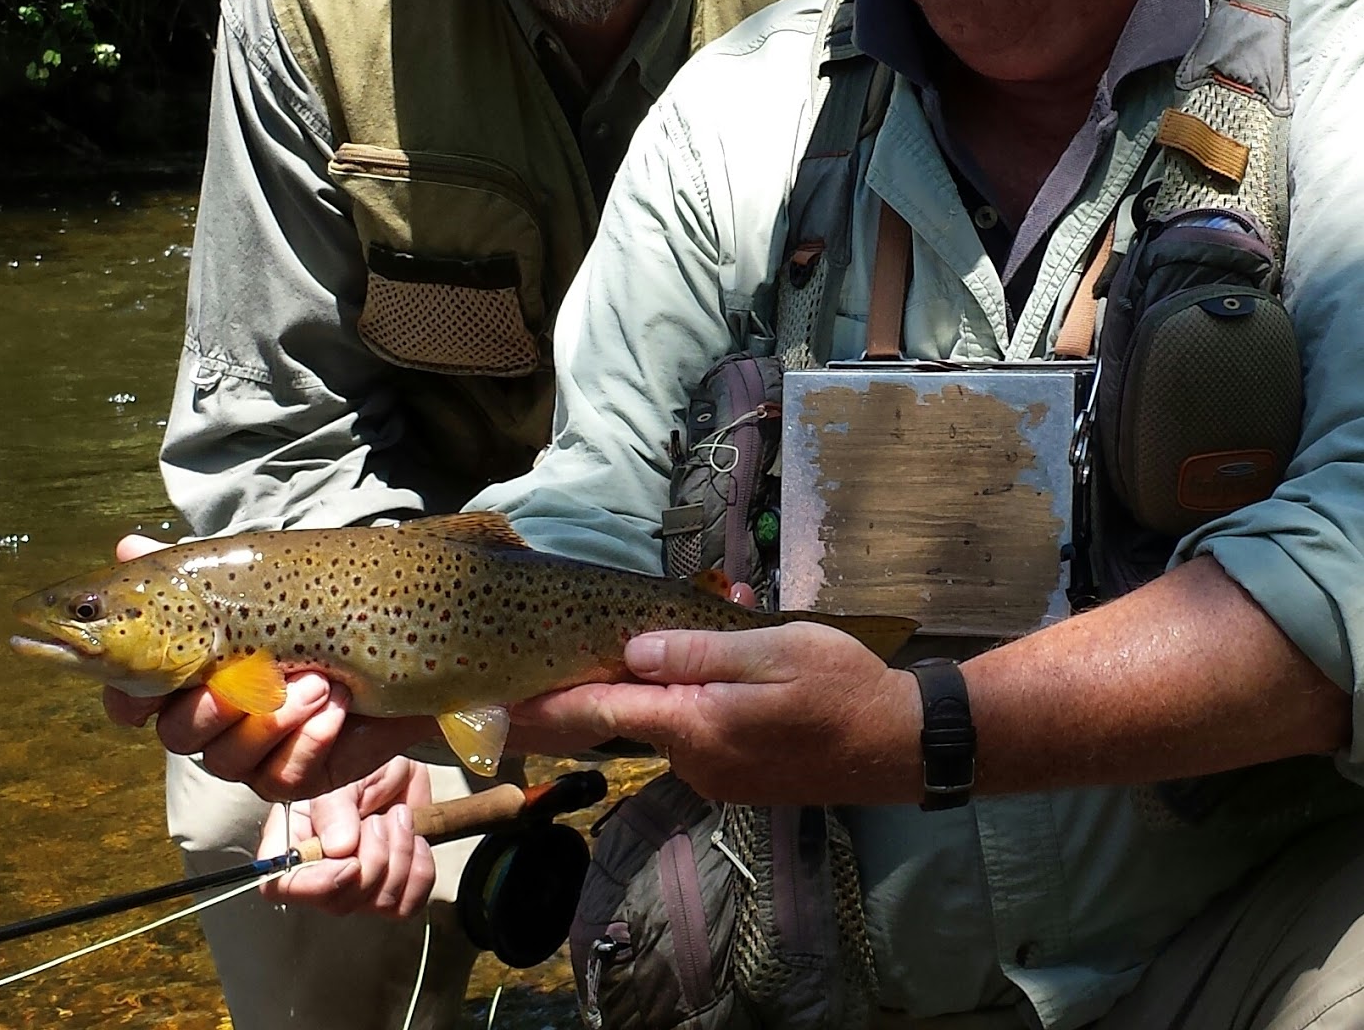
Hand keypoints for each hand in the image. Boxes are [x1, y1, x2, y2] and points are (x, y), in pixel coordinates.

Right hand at [101, 533, 441, 800]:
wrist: (414, 631)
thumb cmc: (330, 604)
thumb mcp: (265, 579)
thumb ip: (194, 570)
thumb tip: (127, 542)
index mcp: (196, 669)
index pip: (134, 698)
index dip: (129, 698)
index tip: (143, 692)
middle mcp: (218, 716)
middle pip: (177, 734)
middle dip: (211, 706)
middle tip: (258, 673)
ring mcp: (258, 749)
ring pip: (228, 759)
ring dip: (273, 719)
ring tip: (320, 681)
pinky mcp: (302, 771)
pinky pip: (284, 777)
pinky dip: (309, 740)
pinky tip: (337, 705)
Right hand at [256, 757, 436, 917]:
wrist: (401, 765)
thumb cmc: (362, 761)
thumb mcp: (343, 774)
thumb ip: (335, 808)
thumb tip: (338, 848)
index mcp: (294, 839)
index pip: (283, 885)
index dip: (316, 884)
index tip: (351, 863)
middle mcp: (321, 869)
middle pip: (338, 901)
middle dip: (373, 858)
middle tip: (379, 819)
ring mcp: (357, 882)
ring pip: (377, 903)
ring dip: (399, 856)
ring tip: (398, 819)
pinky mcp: (391, 887)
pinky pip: (407, 904)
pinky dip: (419, 872)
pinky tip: (416, 840)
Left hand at [512, 621, 920, 804]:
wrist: (899, 745)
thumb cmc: (840, 687)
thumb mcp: (771, 651)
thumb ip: (697, 652)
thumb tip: (632, 648)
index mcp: (697, 725)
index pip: (603, 711)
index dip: (549, 703)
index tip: (501, 700)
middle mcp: (696, 760)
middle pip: (629, 715)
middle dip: (605, 677)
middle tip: (564, 645)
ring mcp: (716, 775)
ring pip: (668, 717)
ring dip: (666, 677)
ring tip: (702, 623)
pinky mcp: (737, 777)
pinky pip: (698, 728)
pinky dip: (696, 695)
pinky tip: (729, 658)